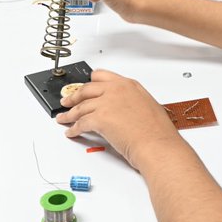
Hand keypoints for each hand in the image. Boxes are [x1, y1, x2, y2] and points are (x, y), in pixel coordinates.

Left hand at [55, 70, 181, 169]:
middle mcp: (116, 90)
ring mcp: (107, 103)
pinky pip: (80, 123)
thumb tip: (122, 109)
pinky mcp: (99, 118)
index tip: (85, 86)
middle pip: (87, 90)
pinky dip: (74, 129)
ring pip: (81, 106)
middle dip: (74, 96)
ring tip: (64, 119)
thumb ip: (131, 102)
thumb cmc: (157, 131)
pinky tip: (72, 132)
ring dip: (70, 114)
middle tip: (67, 101)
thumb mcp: (147, 106)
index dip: (90, 83)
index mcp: (129, 85)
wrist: (156, 144)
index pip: (102, 76)